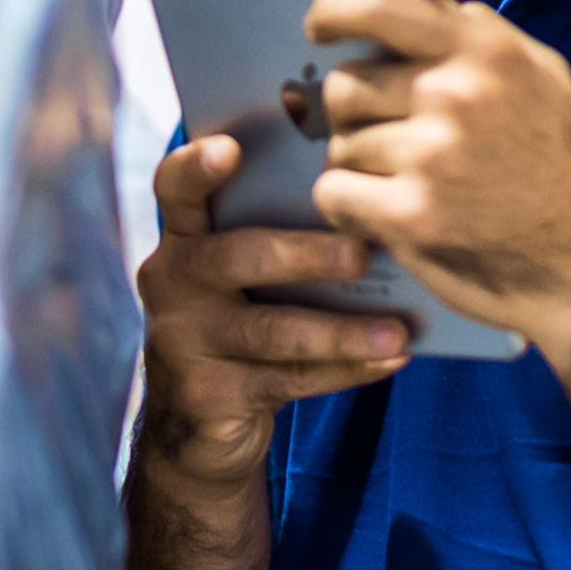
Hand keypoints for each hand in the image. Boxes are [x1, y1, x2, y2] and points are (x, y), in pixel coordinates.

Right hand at [133, 135, 411, 485]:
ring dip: (342, 332)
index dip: (195, 166)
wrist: (192, 420)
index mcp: (184, 238)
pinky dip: (347, 370)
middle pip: (237, 258)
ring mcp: (185, 343)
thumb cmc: (239, 318)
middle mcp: (173, 283)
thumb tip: (362, 196)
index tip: (230, 149)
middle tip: (360, 255)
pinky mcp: (210, 396)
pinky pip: (290, 379)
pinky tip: (391, 360)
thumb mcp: (238, 275)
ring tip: (397, 333)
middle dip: (304, 255)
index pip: (175, 189)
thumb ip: (274, 232)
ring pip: (272, 331)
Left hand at [305, 0, 570, 342]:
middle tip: (390, 137)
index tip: (319, 27)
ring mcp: (431, 156)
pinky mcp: (410, 215)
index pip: (380, 4)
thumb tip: (420, 2)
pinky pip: (333, 193)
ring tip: (406, 182)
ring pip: (339, 143)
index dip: (334, 9)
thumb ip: (481, 33)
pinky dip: (349, 208)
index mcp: (484, 51)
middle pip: (345, 84)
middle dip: (356, 113)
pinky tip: (384, 213)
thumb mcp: (542, 75)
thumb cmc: (558, 166)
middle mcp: (455, 94)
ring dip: (360, 165)